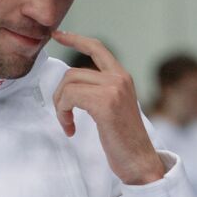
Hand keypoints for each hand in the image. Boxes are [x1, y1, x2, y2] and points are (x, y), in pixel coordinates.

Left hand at [51, 31, 164, 185]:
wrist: (139, 161)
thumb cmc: (124, 141)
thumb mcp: (114, 108)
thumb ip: (100, 92)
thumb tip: (72, 86)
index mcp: (122, 77)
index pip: (97, 48)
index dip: (74, 39)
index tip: (57, 35)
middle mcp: (119, 78)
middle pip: (72, 73)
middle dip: (60, 95)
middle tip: (63, 117)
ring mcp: (113, 89)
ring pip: (69, 84)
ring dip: (60, 107)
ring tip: (67, 124)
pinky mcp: (105, 103)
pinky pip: (70, 97)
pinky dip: (63, 114)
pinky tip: (71, 129)